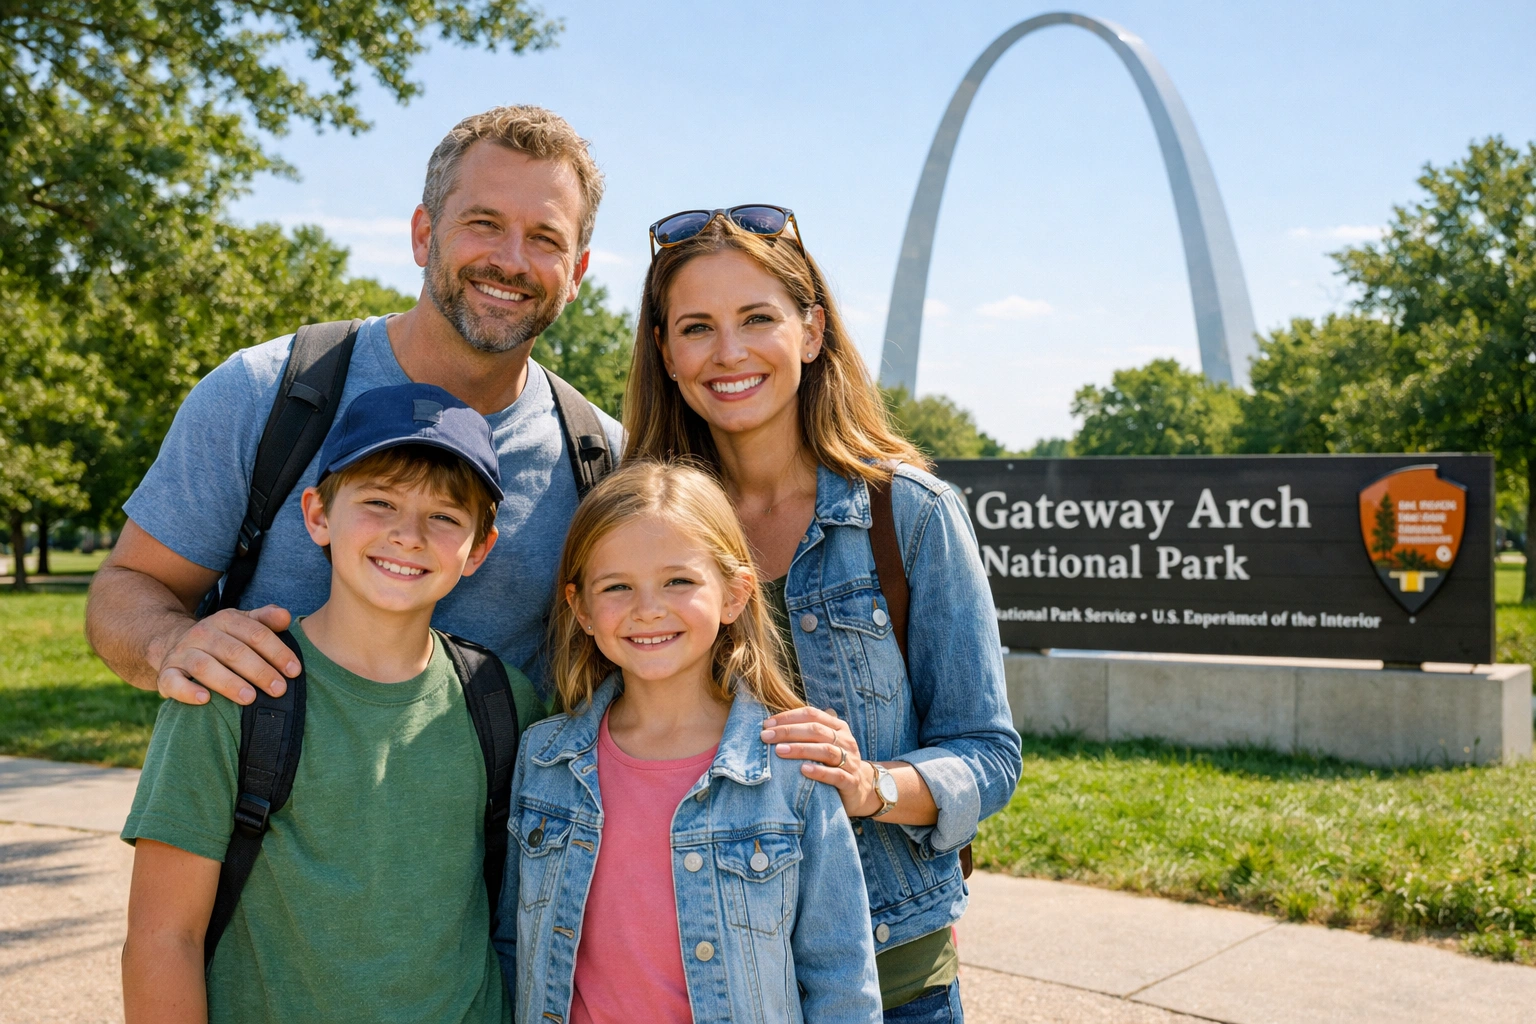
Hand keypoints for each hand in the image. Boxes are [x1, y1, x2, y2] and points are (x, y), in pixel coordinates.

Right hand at [154, 605, 298, 705]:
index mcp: (226, 620)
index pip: (256, 634)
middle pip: (234, 652)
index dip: (277, 652)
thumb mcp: (244, 623)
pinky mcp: (167, 673)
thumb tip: (286, 617)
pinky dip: (188, 691)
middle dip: (259, 671)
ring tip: (249, 698)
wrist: (175, 642)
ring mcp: (183, 653)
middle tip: (279, 689)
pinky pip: (173, 682)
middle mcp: (203, 633)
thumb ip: (266, 619)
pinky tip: (205, 699)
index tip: (294, 671)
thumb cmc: (223, 638)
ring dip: (229, 682)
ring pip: (205, 667)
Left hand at [761, 706, 878, 817]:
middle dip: (788, 732)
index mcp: (838, 727)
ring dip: (800, 749)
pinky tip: (803, 770)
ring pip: (825, 750)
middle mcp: (845, 741)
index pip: (812, 714)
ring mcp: (850, 761)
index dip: (788, 717)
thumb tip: (771, 726)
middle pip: (816, 730)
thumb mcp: (822, 744)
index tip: (766, 724)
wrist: (860, 789)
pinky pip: (836, 775)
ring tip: (779, 751)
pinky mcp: (851, 782)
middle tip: (766, 736)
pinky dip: (819, 772)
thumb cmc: (833, 764)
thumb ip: (805, 734)